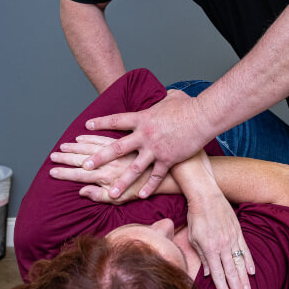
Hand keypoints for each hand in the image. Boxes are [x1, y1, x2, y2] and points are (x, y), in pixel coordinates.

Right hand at [50, 136, 147, 203]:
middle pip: (82, 159)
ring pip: (90, 147)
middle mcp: (108, 163)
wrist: (161, 173)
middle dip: (65, 158)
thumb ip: (99, 195)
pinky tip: (80, 137)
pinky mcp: (121, 142)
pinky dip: (89, 137)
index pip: (80, 175)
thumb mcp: (120, 199)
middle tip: (52, 156)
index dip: (65, 173)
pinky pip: (102, 139)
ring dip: (74, 147)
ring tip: (62, 147)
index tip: (52, 171)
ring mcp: (114, 152)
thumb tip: (81, 192)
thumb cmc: (139, 189)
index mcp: (106, 178)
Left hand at [80, 89, 212, 198]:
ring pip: (134, 168)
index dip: (101, 122)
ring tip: (111, 193)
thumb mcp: (171, 97)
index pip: (116, 120)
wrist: (203, 117)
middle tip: (85, 166)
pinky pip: (156, 176)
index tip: (87, 125)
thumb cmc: (188, 106)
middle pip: (117, 148)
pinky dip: (149, 186)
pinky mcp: (168, 159)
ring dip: (122, 181)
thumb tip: (164, 93)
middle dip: (99, 158)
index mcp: (142, 118)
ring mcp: (155, 149)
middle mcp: (144, 135)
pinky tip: (142, 195)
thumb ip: (162, 98)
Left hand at [187, 192, 253, 288]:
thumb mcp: (193, 238)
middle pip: (231, 273)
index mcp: (210, 249)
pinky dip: (249, 261)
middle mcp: (223, 246)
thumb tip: (210, 274)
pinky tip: (251, 272)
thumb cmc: (196, 217)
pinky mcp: (238, 232)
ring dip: (244, 279)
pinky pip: (245, 250)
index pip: (218, 275)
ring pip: (240, 263)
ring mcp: (232, 238)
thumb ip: (202, 257)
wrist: (206, 195)